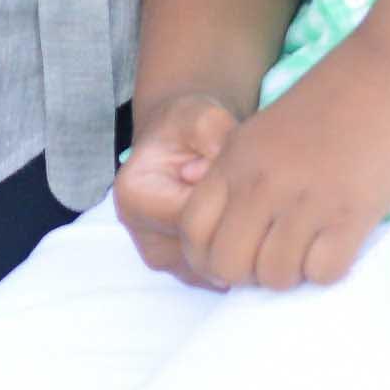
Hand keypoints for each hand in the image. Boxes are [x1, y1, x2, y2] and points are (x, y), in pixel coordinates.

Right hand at [112, 93, 237, 280]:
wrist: (177, 148)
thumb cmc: (187, 130)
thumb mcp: (199, 114)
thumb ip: (212, 130)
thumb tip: (218, 164)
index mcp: (136, 196)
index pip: (196, 218)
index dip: (229, 199)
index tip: (240, 176)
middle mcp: (142, 235)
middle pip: (206, 248)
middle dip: (237, 225)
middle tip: (253, 196)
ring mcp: (163, 260)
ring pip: (217, 267)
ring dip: (239, 242)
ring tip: (245, 208)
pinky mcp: (184, 274)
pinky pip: (222, 275)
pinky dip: (237, 254)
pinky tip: (243, 225)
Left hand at [172, 45, 389, 291]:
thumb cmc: (334, 99)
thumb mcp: (266, 131)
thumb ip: (244, 174)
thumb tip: (235, 231)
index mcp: (234, 159)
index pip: (191, 229)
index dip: (208, 256)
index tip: (237, 257)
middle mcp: (260, 182)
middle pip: (227, 264)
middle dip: (249, 276)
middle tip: (276, 260)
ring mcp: (304, 199)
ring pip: (275, 275)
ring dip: (293, 274)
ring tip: (311, 251)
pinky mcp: (351, 212)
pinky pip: (323, 272)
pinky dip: (329, 270)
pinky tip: (339, 245)